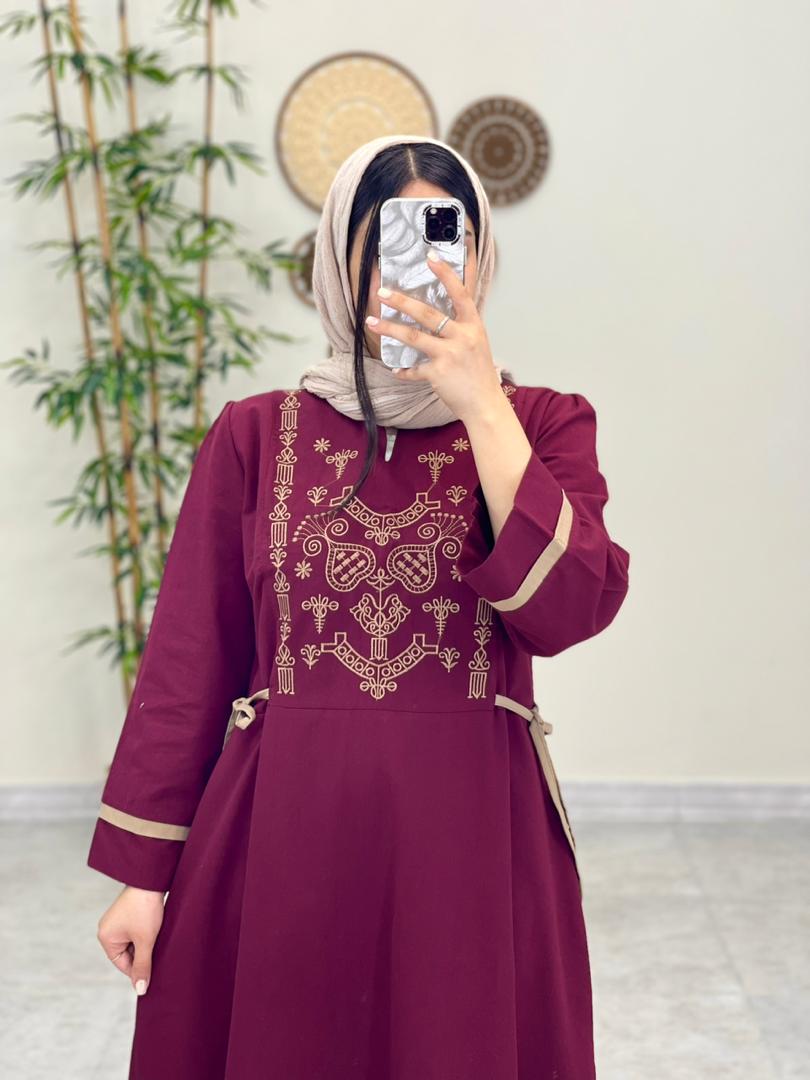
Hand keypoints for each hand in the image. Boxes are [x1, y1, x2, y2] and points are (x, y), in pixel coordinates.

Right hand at [96, 884, 165, 994]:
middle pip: (127, 953)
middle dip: (142, 955)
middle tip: (159, 953)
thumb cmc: (145, 909)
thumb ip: (142, 966)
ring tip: (158, 939)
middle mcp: (108, 929)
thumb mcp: (145, 940)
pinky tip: (157, 931)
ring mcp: (117, 920)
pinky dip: (145, 934)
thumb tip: (140, 990)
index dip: (137, 970)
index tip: (153, 973)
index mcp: (106, 938)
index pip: (122, 964)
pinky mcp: (127, 912)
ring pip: (133, 942)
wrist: (151, 879)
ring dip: (145, 944)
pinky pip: (135, 931)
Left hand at [365, 250, 503, 425]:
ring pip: (413, 337)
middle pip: (427, 313)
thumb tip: (440, 311)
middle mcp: (462, 337)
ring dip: (390, 328)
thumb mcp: (477, 342)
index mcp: (473, 325)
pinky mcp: (437, 374)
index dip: (445, 274)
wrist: (485, 404)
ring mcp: (449, 355)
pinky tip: (395, 369)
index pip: (459, 293)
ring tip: (372, 321)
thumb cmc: (479, 373)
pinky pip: (414, 369)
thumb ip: (461, 325)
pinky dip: (403, 370)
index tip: (430, 257)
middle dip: (401, 301)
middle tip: (383, 292)